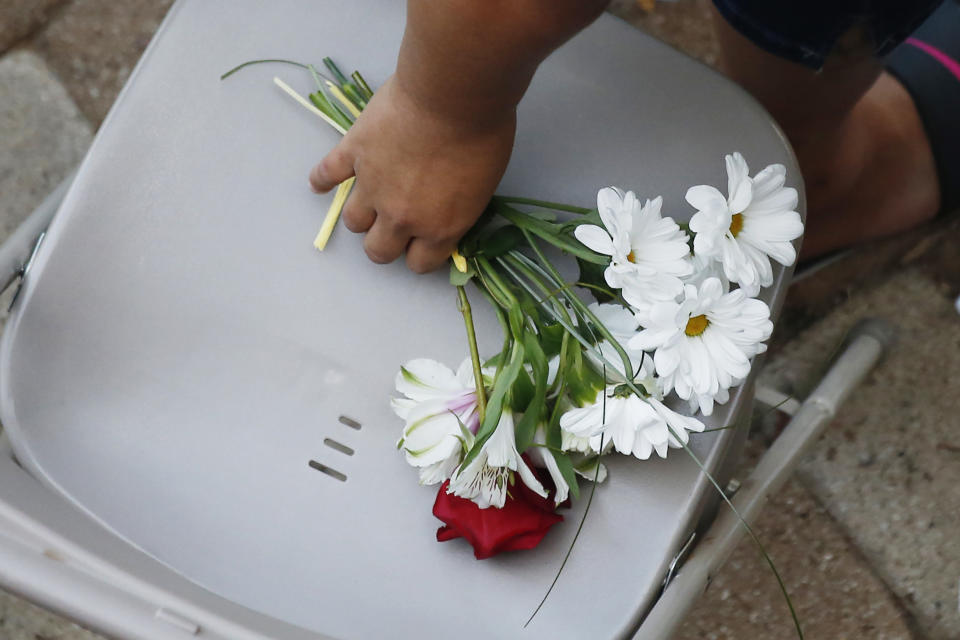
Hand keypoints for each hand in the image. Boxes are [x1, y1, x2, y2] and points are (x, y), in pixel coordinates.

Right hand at [309, 75, 515, 272]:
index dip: (419, 252)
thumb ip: (458, 210)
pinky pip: (326, 174)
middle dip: (385, 242)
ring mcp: (372, 186)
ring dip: (362, 214)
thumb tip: (444, 212)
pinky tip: (321, 182)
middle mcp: (401, 216)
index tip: (423, 239)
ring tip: (369, 199)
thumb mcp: (483, 187)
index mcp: (438, 228)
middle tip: (394, 224)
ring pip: (353, 221)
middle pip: (378, 251)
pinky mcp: (352, 153)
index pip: (419, 263)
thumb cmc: (483, 135)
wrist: (453, 94)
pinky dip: (321, 180)